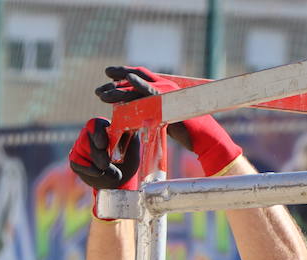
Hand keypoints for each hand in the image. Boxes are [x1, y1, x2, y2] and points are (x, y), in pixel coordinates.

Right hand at [68, 117, 140, 190]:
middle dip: (97, 154)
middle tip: (107, 164)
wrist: (121, 178)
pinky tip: (99, 173)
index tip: (103, 145)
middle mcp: (89, 135)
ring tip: (111, 172)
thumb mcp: (133, 146)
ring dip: (96, 163)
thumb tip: (131, 126)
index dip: (97, 133)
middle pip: (85, 139)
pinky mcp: (75, 160)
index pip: (94, 124)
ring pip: (81, 150)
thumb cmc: (127, 158)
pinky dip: (88, 169)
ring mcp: (81, 147)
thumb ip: (131, 134)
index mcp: (103, 127)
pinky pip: (76, 162)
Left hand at [95, 66, 242, 176]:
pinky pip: (148, 94)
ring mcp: (167, 94)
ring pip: (137, 87)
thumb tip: (138, 115)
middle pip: (136, 76)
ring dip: (117, 90)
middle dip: (116, 80)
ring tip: (101, 95)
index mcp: (166, 88)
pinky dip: (136, 88)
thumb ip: (154, 113)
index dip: (124, 74)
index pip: (142, 76)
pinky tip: (125, 85)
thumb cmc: (190, 132)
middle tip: (99, 89)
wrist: (206, 138)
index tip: (109, 76)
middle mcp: (166, 86)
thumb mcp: (168, 120)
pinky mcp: (168, 104)